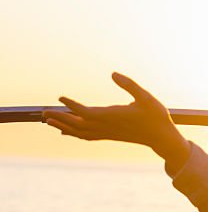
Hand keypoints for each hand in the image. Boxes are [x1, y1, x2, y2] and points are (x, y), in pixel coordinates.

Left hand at [42, 73, 189, 169]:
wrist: (162, 137)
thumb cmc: (155, 116)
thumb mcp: (146, 97)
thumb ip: (130, 85)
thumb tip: (113, 73)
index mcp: (113, 117)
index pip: (86, 112)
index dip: (72, 106)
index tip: (60, 97)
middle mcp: (107, 127)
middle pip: (77, 124)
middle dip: (60, 118)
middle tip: (43, 112)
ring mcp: (107, 133)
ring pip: (79, 132)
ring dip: (62, 126)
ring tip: (47, 120)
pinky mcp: (109, 136)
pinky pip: (87, 136)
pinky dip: (74, 133)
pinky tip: (66, 131)